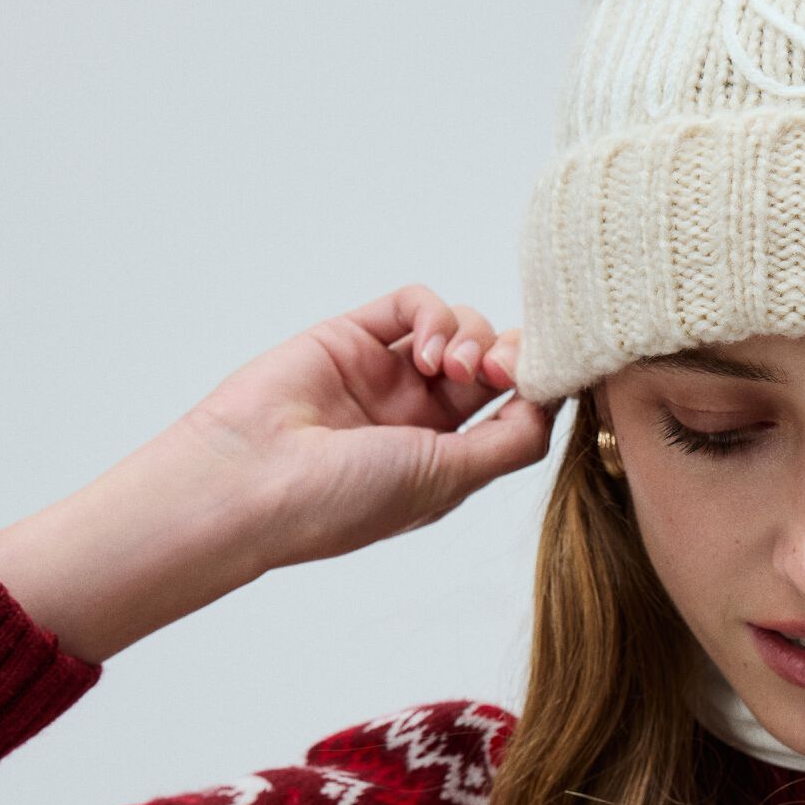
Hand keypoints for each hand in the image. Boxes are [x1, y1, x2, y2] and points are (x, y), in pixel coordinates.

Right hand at [184, 284, 553, 568]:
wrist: (249, 481)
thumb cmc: (342, 500)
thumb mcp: (448, 481)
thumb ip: (510, 442)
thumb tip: (555, 402)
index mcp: (446, 460)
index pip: (515, 408)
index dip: (536, 387)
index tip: (544, 382)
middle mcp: (420, 416)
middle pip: (495, 361)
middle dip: (510, 355)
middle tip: (499, 369)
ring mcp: (385, 374)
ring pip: (459, 327)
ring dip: (469, 335)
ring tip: (445, 366)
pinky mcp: (351, 336)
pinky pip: (410, 304)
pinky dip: (431, 313)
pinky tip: (421, 347)